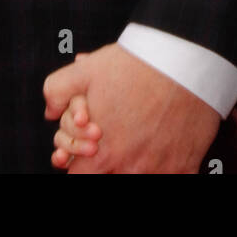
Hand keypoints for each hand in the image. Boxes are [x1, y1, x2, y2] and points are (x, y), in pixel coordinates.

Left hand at [43, 42, 220, 172]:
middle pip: (110, 178)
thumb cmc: (135, 63)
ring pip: (141, 178)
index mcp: (102, 153)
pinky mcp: (186, 166)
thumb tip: (49, 110)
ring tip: (139, 140)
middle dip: (107, 163)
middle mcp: (130, 167)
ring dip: (136, 165)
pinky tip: (164, 148)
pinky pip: (173, 177)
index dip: (77, 163)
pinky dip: (166, 167)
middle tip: (112, 140)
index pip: (78, 176)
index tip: (86, 151)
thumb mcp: (86, 70)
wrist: (184, 58)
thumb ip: (57, 91)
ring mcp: (160, 170)